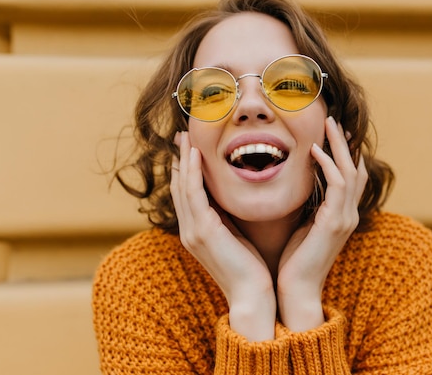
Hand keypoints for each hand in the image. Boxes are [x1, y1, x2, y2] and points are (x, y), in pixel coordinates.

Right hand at [170, 132, 275, 340]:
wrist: (252, 294)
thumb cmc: (250, 267)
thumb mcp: (236, 236)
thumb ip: (228, 217)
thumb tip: (234, 197)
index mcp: (195, 232)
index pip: (186, 195)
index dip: (185, 170)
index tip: (189, 148)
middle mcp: (188, 230)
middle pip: (179, 187)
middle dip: (180, 160)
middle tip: (181, 136)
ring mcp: (192, 231)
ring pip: (183, 187)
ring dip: (183, 160)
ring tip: (185, 137)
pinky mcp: (203, 231)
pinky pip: (193, 195)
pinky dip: (192, 173)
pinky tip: (195, 155)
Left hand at [276, 117, 367, 331]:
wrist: (296, 289)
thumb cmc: (295, 259)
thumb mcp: (303, 225)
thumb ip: (309, 205)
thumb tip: (298, 183)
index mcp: (342, 214)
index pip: (350, 176)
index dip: (345, 152)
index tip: (332, 131)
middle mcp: (349, 214)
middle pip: (355, 168)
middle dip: (344, 142)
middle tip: (332, 119)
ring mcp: (345, 218)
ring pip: (350, 172)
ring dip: (339, 146)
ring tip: (327, 124)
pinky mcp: (334, 223)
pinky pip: (337, 186)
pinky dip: (328, 165)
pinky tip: (315, 150)